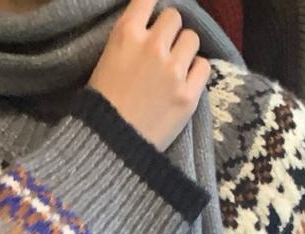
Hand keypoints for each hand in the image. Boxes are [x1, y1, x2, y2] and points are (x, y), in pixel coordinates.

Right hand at [88, 0, 209, 151]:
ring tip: (176, 68)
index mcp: (125, 34)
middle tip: (165, 50)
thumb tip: (146, 32)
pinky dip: (196, 73)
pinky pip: (204, 66)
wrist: (109, 149)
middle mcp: (151, 46)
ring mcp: (172, 70)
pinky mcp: (188, 95)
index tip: (154, 19)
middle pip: (174, 17)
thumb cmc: (100, 110)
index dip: (153, 8)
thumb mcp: (105, 63)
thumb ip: (128, 42)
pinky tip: (185, 84)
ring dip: (185, 50)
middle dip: (170, 32)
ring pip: (192, 39)